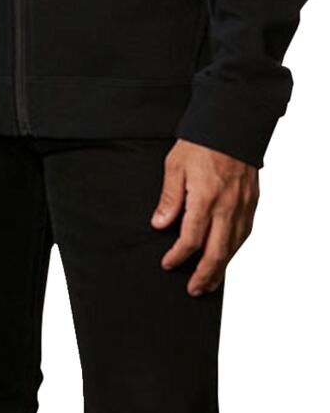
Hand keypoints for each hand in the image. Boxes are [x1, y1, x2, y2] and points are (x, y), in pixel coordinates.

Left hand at [150, 138, 259, 296]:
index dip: (178, 256)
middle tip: (193, 290)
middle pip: (217, 252)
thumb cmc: (201, 140)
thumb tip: (160, 224)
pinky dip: (235, 249)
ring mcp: (243, 205)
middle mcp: (227, 206)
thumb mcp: (175, 165)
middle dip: (203, 275)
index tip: (168, 264)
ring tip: (209, 281)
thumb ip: (169, 198)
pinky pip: (245, 233)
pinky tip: (227, 255)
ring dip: (222, 267)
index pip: (191, 239)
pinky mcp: (252, 200)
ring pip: (234, 246)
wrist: (232, 122)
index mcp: (205, 198)